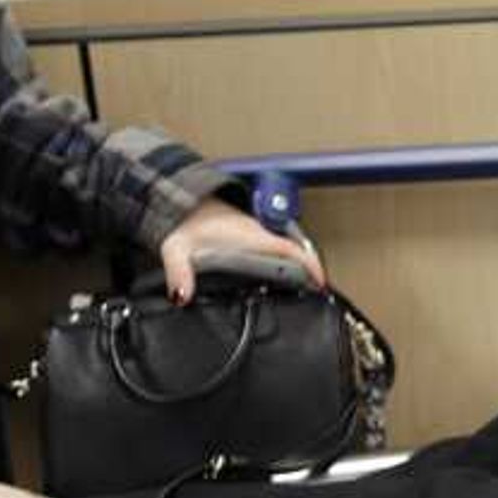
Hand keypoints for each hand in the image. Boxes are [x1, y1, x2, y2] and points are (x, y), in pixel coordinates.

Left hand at [158, 196, 325, 303]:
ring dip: (298, 266)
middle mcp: (256, 233)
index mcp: (247, 236)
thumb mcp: (177, 248)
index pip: (289, 249)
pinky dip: (284, 262)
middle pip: (293, 252)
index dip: (309, 264)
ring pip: (285, 250)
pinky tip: (278, 278)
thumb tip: (183, 295)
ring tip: (304, 288)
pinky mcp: (249, 236)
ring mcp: (254, 234)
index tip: (319, 281)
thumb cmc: (184, 222)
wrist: (180, 202)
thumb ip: (180, 273)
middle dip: (309, 271)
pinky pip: (274, 249)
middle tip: (317, 292)